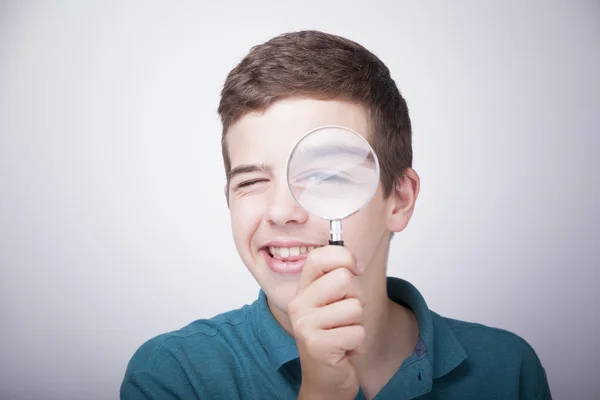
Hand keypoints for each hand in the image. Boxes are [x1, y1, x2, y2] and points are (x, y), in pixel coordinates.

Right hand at [288, 245, 365, 399]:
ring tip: (344, 333)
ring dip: (358, 323)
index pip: (319, 257)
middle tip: (348, 315)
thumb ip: (340, 279)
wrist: (326, 379)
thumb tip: (355, 262)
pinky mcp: (317, 345)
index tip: (356, 269)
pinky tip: (345, 349)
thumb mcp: (335, 302)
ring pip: (355, 307)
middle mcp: (298, 304)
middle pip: (344, 278)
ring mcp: (305, 325)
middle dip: (358, 297)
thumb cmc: (335, 336)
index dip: (344, 257)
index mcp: (302, 290)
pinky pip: (357, 332)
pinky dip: (359, 343)